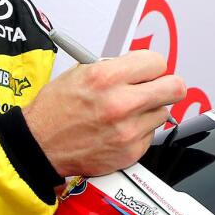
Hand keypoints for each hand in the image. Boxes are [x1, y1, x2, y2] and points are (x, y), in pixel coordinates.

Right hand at [24, 50, 185, 176]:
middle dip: (166, 85)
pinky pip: (150, 134)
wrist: (40, 145)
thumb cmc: (56, 110)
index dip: (153, 66)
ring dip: (149, 110)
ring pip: (163, 112)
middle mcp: (120, 103)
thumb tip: (140, 67)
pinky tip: (119, 129)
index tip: (148, 71)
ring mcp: (128, 130)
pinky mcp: (130, 151)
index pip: (157, 62)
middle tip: (156, 88)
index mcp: (107, 77)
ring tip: (126, 112)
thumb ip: (115, 68)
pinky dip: (139, 130)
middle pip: (175, 87)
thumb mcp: (80, 73)